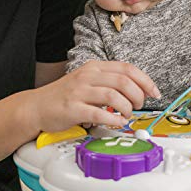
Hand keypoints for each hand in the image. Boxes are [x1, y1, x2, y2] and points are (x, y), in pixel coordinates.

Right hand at [30, 61, 159, 131]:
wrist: (36, 107)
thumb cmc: (65, 96)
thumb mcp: (89, 82)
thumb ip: (111, 84)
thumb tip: (139, 92)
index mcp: (94, 67)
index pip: (128, 69)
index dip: (146, 81)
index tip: (154, 92)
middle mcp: (88, 76)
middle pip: (124, 81)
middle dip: (138, 96)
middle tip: (138, 106)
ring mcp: (79, 92)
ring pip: (114, 96)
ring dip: (127, 109)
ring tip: (126, 115)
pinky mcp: (73, 108)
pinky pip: (100, 113)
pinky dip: (114, 120)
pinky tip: (117, 122)